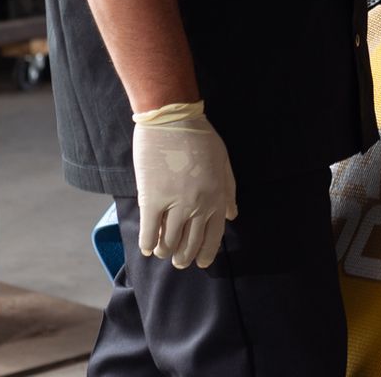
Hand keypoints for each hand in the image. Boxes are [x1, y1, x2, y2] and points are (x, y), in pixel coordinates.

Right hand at [132, 101, 236, 269]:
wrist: (172, 119)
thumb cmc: (200, 136)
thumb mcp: (223, 162)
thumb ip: (228, 191)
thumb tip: (232, 216)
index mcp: (217, 196)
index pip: (214, 236)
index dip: (207, 253)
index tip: (201, 262)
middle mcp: (198, 205)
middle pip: (191, 243)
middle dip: (185, 257)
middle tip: (180, 262)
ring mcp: (175, 204)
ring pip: (170, 242)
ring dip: (166, 252)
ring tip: (163, 253)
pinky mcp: (152, 200)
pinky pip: (150, 232)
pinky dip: (148, 244)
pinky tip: (148, 248)